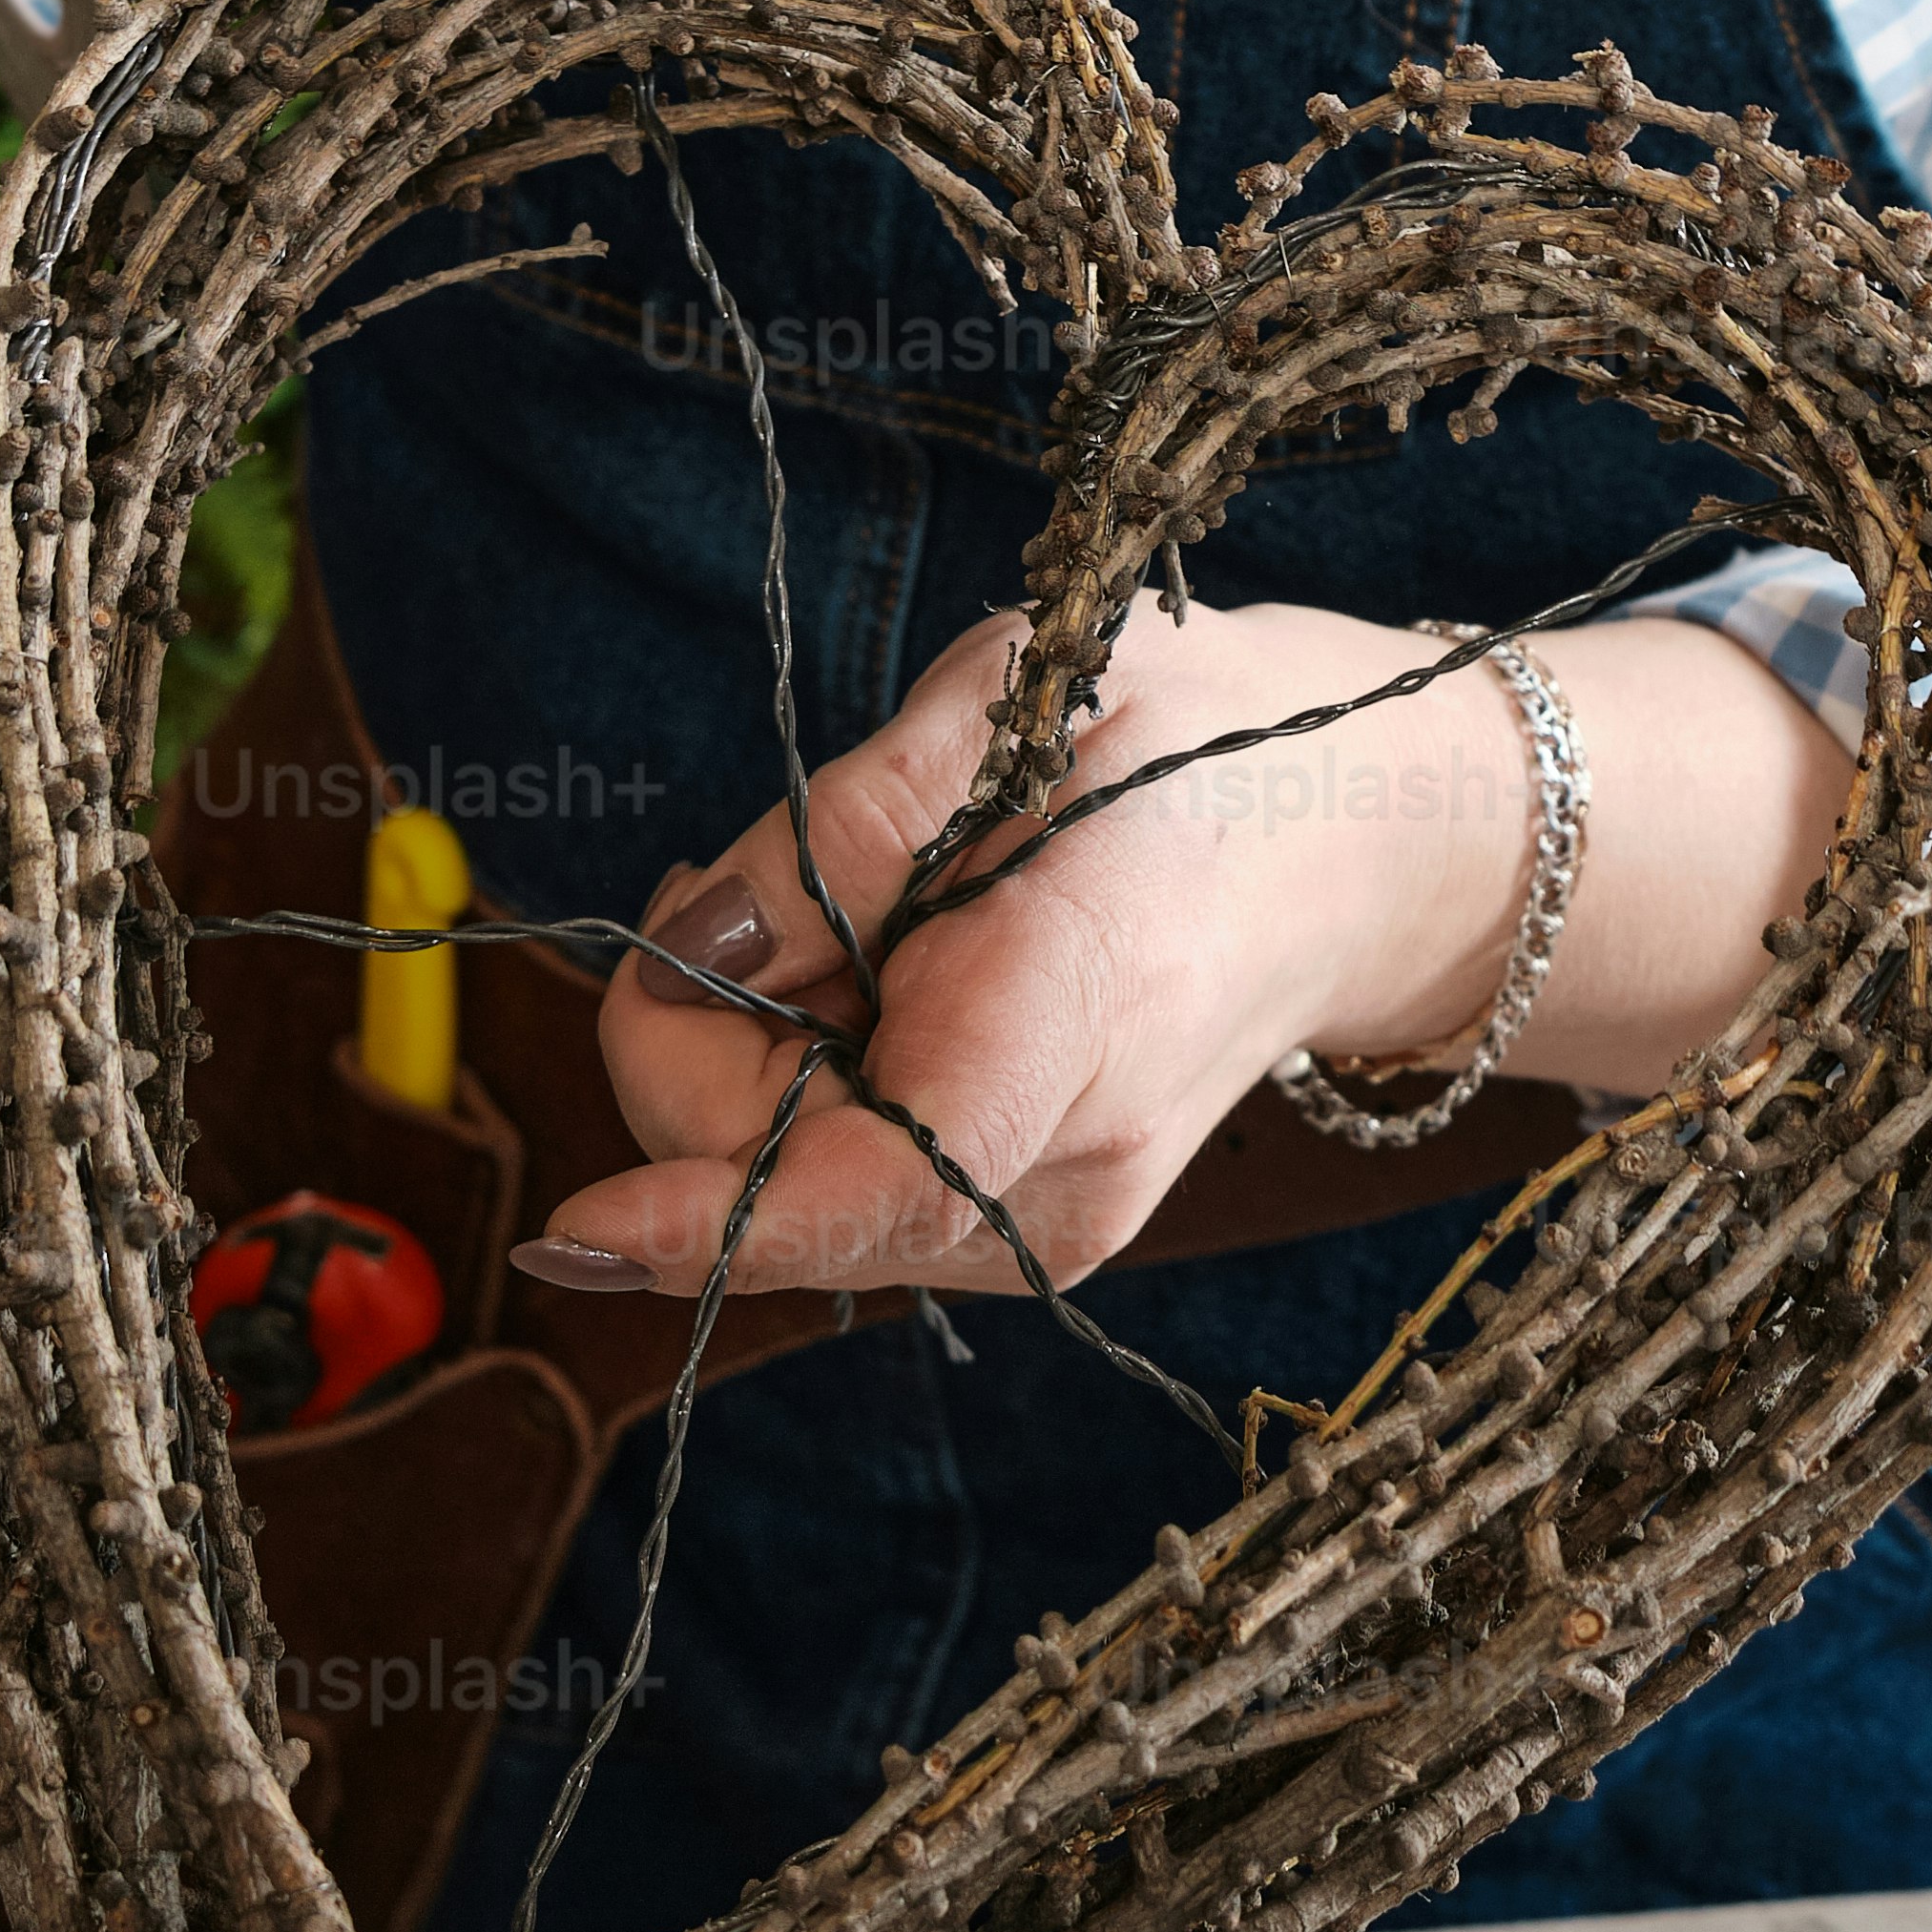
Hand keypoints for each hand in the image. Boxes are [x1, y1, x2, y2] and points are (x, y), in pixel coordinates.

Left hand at [526, 597, 1853, 1307]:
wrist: (1362, 846)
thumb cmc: (1202, 746)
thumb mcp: (1020, 706)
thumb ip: (841, 831)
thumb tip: (693, 951)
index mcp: (1068, 1030)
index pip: (857, 1181)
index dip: (698, 1208)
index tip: (569, 1221)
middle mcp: (1056, 1178)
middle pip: (767, 1169)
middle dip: (707, 1027)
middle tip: (775, 871)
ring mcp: (1044, 1222)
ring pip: (786, 1181)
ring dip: (756, 1049)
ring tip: (868, 902)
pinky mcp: (1022, 1225)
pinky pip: (836, 1175)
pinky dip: (807, 1077)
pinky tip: (887, 970)